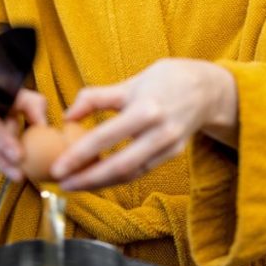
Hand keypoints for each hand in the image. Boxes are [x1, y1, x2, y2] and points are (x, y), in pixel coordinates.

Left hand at [49, 58, 236, 190]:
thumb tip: (67, 115)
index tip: (58, 168)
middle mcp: (160, 131)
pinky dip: (118, 178)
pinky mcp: (174, 155)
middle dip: (89, 180)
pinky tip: (99, 178)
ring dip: (101, 183)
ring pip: (132, 174)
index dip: (79, 155)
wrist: (207, 88)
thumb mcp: (129, 83)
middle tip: (62, 185)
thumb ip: (97, 97)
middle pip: (120, 166)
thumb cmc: (163, 81)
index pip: (106, 137)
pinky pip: (142, 171)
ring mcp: (169, 146)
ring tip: (76, 185)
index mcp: (146, 108)